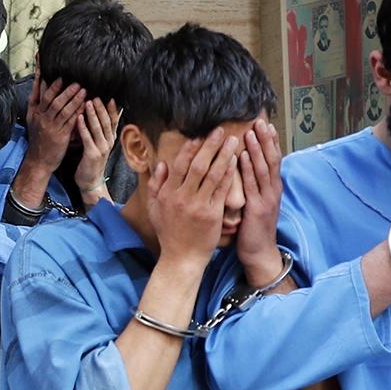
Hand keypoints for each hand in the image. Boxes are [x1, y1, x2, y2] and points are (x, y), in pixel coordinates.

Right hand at [23, 79, 85, 171]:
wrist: (39, 160)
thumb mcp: (32, 119)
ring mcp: (51, 127)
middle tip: (74, 80)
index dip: (41, 79)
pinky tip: (86, 106)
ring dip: (74, 99)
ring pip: (62, 109)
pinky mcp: (61, 135)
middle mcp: (41, 118)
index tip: (46, 67)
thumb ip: (37, 102)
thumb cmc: (38, 138)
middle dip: (63, 89)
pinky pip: (71, 121)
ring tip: (83, 90)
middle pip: (52, 99)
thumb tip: (40, 82)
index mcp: (34, 112)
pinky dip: (78, 113)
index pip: (37, 92)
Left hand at [71, 99, 121, 197]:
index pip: (114, 121)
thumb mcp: (99, 144)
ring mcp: (102, 149)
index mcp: (111, 139)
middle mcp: (109, 142)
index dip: (112, 109)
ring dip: (93, 114)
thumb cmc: (91, 161)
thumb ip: (99, 131)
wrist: (90, 181)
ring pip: (98, 128)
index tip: (110, 97)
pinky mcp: (92, 154)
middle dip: (101, 108)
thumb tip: (98, 115)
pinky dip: (83, 127)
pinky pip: (87, 138)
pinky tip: (79, 117)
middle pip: (107, 122)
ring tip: (88, 102)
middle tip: (96, 96)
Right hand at [146, 134, 240, 268]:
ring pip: (213, 175)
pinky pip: (222, 190)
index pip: (179, 165)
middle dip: (210, 146)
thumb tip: (162, 164)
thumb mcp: (155, 209)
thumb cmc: (168, 233)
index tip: (199, 136)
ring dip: (224, 155)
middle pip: (198, 166)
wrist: (182, 258)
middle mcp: (183, 197)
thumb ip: (156, 185)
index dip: (190, 149)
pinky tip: (236, 162)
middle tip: (220, 131)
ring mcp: (199, 205)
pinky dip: (229, 174)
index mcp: (167, 194)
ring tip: (233, 141)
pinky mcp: (213, 214)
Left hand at [234, 119, 283, 281]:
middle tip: (260, 121)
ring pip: (264, 169)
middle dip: (266, 139)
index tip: (265, 124)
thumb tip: (245, 165)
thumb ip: (253, 185)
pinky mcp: (257, 208)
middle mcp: (273, 190)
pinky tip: (244, 156)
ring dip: (258, 149)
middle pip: (272, 159)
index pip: (273, 159)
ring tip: (252, 132)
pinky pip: (252, 185)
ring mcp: (267, 199)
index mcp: (272, 188)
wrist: (260, 253)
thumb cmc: (254, 228)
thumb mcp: (256, 202)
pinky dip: (249, 169)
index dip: (270, 141)